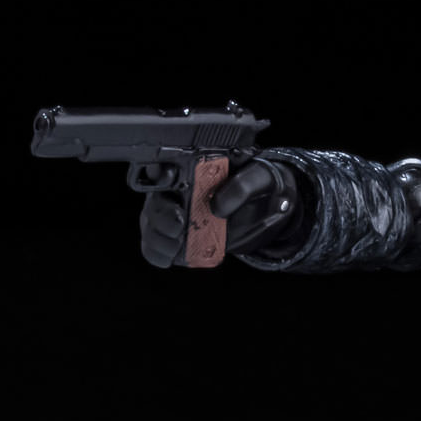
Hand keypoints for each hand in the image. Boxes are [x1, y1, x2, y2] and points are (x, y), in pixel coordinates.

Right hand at [139, 157, 304, 268]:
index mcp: (191, 168)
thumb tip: (217, 207)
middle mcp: (176, 191)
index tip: (170, 182)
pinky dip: (160, 254)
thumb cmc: (261, 187)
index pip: (161, 166)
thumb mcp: (260, 180)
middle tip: (180, 223)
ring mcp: (175, 217)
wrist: (270, 211)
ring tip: (179, 242)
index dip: (156, 174)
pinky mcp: (180, 240)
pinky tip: (174, 255)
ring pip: (150, 227)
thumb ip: (241, 187)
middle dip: (159, 215)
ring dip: (158, 238)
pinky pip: (157, 250)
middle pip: (152, 201)